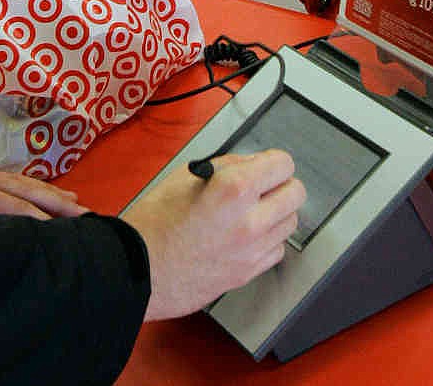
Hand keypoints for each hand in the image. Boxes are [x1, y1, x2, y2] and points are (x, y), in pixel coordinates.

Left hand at [0, 165, 88, 218]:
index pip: (10, 204)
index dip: (33, 216)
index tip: (56, 229)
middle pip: (28, 189)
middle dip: (58, 202)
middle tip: (84, 212)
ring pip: (28, 183)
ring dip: (55, 194)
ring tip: (78, 203)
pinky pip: (22, 181)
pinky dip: (43, 188)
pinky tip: (55, 194)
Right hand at [124, 149, 305, 321]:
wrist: (136, 269)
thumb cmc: (152, 224)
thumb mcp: (185, 177)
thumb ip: (226, 166)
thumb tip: (251, 164)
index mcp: (233, 189)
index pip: (283, 164)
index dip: (273, 161)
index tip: (267, 165)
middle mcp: (250, 220)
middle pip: (297, 193)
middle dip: (282, 185)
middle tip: (264, 186)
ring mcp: (251, 250)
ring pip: (290, 222)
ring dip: (276, 213)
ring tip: (251, 212)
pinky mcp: (247, 273)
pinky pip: (277, 249)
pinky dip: (268, 240)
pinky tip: (246, 236)